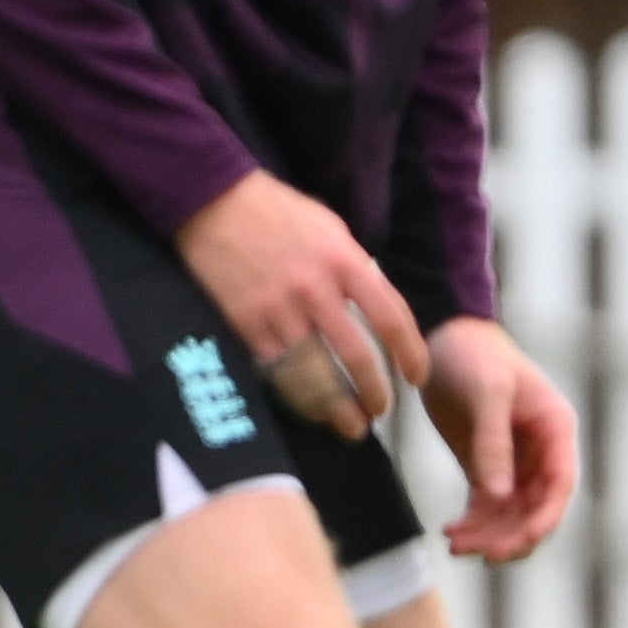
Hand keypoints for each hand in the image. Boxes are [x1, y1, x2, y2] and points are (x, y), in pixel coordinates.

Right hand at [175, 169, 426, 437]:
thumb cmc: (274, 211)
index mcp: (345, 262)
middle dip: (374, 393)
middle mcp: (316, 291)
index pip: (392, 320)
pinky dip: (297, 395)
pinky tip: (308, 408)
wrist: (211, 202)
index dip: (411, 355)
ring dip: (337, 407)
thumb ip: (354, 269)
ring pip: (316, 374)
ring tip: (349, 426)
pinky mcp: (245, 325)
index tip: (417, 377)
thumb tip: (371, 307)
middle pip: (358, 357)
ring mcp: (278, 311)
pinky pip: (277, 371)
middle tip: (378, 412)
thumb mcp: (330, 230)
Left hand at [420, 316, 578, 562]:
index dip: (546, 517)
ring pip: (510, 513)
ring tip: (456, 546)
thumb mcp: (486, 394)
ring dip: (489, 534)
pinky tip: (450, 534)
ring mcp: (514, 460)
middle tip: (480, 553)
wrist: (442, 335)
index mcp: (555, 429)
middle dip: (512, 534)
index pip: (560, 484)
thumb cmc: (472, 355)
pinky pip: (486, 506)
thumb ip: (493, 443)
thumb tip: (497, 496)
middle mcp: (541, 450)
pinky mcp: (484, 464)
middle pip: (536, 507)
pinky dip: (473, 524)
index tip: (523, 542)